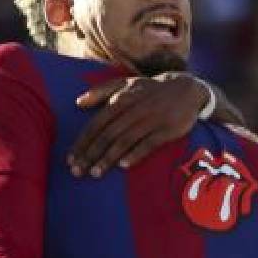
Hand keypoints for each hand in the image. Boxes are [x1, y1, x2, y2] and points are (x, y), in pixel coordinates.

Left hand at [69, 73, 214, 176]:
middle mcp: (134, 109)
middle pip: (107, 135)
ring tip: (95, 173)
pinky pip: (148, 144)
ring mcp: (151, 120)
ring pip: (125, 141)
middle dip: (90, 154)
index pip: (96, 124)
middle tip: (77, 171)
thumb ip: (100, 91)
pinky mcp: (167, 129)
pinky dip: (135, 154)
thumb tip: (78, 103)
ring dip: (108, 158)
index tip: (70, 159)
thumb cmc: (149, 90)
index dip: (83, 142)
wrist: (186, 89)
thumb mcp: (125, 83)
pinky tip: (123, 166)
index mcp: (121, 99)